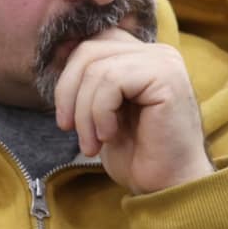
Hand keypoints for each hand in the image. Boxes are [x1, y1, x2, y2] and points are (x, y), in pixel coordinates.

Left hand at [51, 30, 214, 193]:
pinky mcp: (166, 77)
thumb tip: (59, 51)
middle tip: (68, 129)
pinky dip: (100, 113)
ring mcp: (164, 62)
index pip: (93, 43)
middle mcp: (158, 52)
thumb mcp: (104, 111)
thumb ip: (91, 80)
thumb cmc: (138, 154)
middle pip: (90, 49)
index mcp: (144, 57)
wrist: (169, 185)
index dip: (69, 74)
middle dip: (68, 92)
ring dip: (84, 113)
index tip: (64, 114)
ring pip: (97, 69)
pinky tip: (110, 135)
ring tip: (92, 142)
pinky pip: (112, 81)